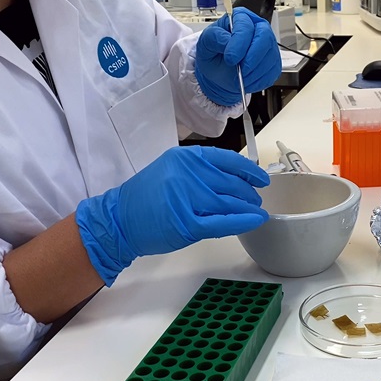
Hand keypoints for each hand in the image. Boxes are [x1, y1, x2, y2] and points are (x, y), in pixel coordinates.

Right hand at [76, 146, 269, 284]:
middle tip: (255, 200)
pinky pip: (223, 221)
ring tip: (255, 211)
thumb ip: (201, 171)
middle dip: (249, 193)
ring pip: (230, 202)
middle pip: (232, 183)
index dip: (249, 170)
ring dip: (248, 208)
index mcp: (186, 157)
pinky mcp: (187, 223)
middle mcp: (187, 174)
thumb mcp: (173, 171)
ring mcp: (187, 198)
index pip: (227, 160)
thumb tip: (236, 177)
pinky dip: (242, 221)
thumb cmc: (147, 198)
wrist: (119, 220)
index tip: (261, 178)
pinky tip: (255, 221)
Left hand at [195, 7, 281, 105]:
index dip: (239, 43)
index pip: (246, 26)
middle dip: (252, 59)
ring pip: (270, 57)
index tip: (230, 59)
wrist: (220, 73)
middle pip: (264, 38)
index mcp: (240, 18)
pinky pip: (273, 71)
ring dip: (255, 72)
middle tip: (241, 72)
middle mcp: (258, 28)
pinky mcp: (274, 62)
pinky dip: (260, 80)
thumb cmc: (214, 55)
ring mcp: (268, 45)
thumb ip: (214, 37)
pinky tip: (249, 81)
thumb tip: (228, 40)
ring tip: (241, 78)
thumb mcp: (206, 44)